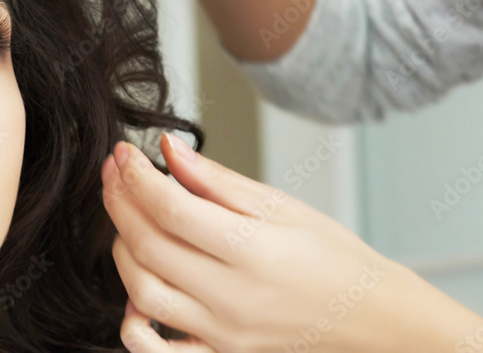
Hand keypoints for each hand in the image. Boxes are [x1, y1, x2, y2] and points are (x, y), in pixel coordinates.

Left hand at [101, 133, 462, 351]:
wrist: (368, 314)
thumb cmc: (332, 257)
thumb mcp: (281, 205)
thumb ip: (217, 180)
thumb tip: (169, 150)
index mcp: (252, 252)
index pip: (170, 208)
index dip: (136, 177)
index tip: (123, 153)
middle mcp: (233, 297)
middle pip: (149, 246)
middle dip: (120, 203)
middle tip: (115, 173)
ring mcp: (223, 332)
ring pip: (143, 293)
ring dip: (122, 250)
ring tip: (126, 217)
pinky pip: (159, 352)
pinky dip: (134, 324)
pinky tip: (132, 294)